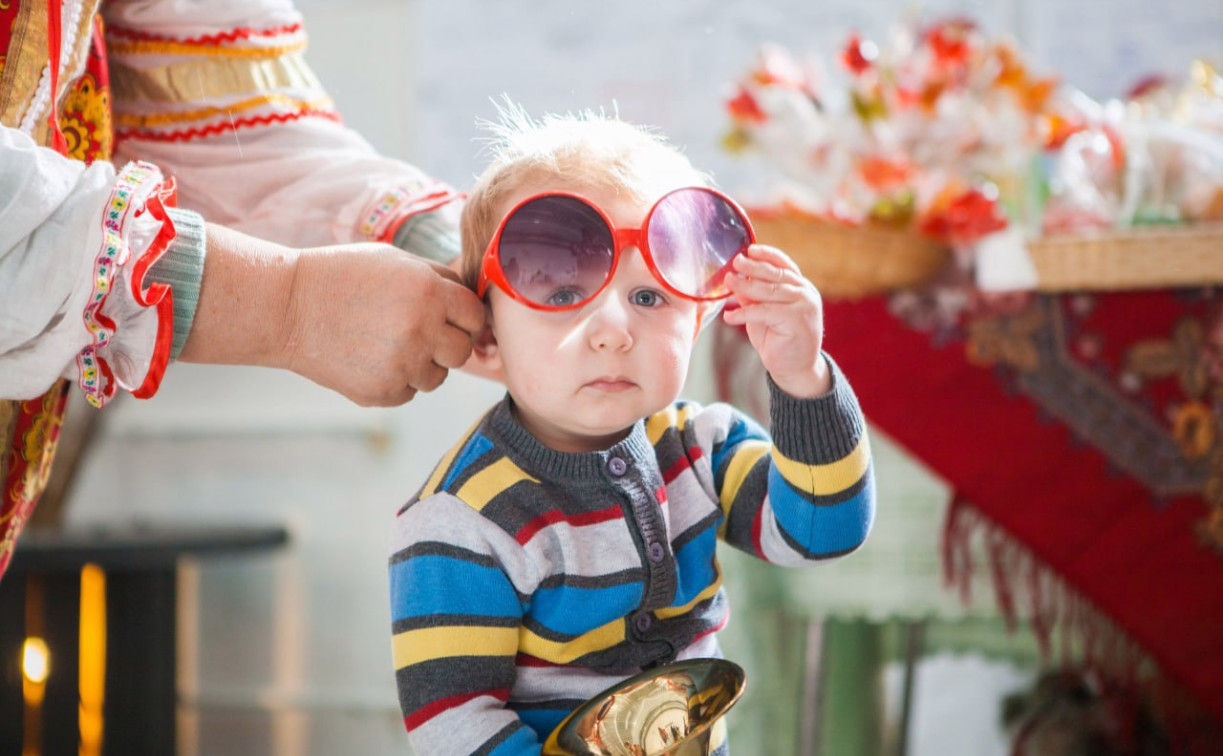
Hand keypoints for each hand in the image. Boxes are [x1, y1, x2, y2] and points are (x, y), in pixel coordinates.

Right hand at [180, 225, 485, 405]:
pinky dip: (396, 380)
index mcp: (430, 293)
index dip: (465, 317)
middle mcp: (422, 330)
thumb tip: (473, 299)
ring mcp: (402, 365)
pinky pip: (409, 392)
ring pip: (437, 377)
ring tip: (388, 343)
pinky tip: (370, 358)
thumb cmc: (344, 276)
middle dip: (447, 343)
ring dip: (422, 364)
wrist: (289, 307)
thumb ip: (439, 279)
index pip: (475, 316)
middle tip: (420, 333)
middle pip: (462, 351)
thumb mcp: (396, 261)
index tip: (451, 318)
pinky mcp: (382, 391)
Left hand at [721, 245, 830, 398]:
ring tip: (728, 282)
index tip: (748, 249)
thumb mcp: (763, 313)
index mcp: (799, 286)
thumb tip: (735, 280)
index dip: (766, 255)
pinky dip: (744, 313)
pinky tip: (729, 316)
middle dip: (753, 267)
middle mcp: (805, 292)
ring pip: (769, 290)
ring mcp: (803, 305)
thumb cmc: (778, 339)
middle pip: (775, 274)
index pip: (783, 264)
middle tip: (735, 262)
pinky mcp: (796, 320)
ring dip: (745, 286)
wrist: (795, 369)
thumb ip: (753, 297)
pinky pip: (765, 312)